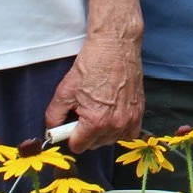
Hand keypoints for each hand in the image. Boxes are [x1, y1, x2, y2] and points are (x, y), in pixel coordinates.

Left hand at [45, 31, 143, 152]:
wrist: (116, 46)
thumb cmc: (91, 65)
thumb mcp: (64, 91)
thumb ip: (54, 116)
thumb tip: (52, 130)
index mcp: (95, 122)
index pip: (78, 146)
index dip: (70, 136)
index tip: (70, 124)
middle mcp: (115, 124)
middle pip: (94, 145)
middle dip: (86, 134)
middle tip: (83, 113)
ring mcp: (130, 119)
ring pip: (111, 140)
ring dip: (102, 132)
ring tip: (98, 111)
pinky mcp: (140, 112)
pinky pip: (129, 133)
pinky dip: (120, 129)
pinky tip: (113, 116)